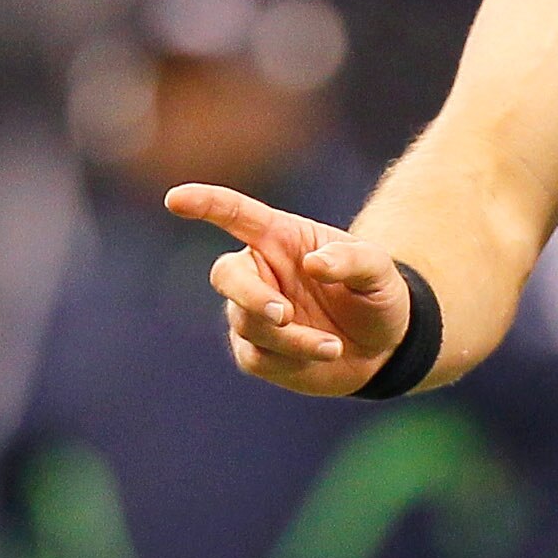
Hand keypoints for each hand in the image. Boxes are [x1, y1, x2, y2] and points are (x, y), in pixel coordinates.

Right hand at [165, 183, 412, 397]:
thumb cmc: (375, 293)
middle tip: (284, 314)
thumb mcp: (379, 270)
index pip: (236, 215)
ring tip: (333, 345)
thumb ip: (350, 259)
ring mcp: (252, 313)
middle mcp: (260, 272)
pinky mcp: (256, 351)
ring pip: (248, 324)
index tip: (175, 199)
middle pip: (226, 275)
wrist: (382, 346)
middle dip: (249, 295)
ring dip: (291, 338)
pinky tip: (324, 354)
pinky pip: (259, 356)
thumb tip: (313, 263)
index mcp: (281, 238)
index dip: (205, 204)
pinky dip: (293, 358)